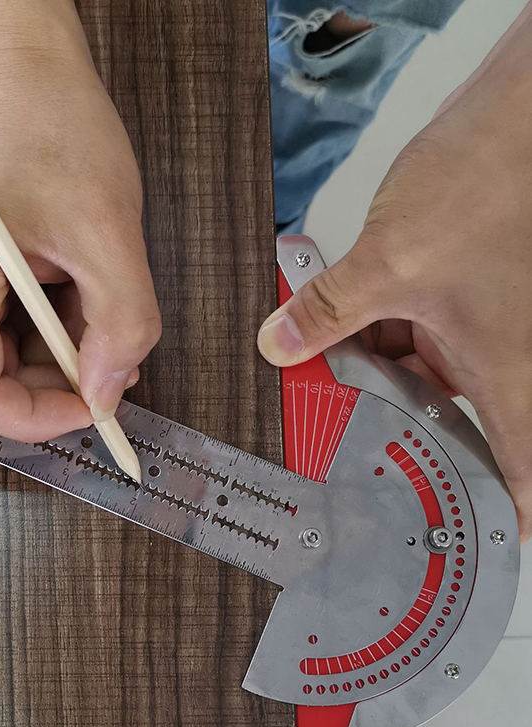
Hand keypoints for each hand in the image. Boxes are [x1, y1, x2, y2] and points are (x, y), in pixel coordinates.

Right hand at [0, 45, 159, 441]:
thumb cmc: (53, 127)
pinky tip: (64, 290)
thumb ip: (121, 323)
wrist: (21, 79)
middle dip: (54, 379)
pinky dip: (38, 331)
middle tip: (109, 346)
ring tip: (87, 297)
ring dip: (52, 352)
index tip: (92, 405)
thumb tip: (105, 393)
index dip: (38, 417)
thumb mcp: (109, 229)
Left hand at [256, 7, 531, 541]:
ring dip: (372, 371)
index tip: (474, 551)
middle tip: (339, 445)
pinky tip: (335, 319)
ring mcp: (482, 324)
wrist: (517, 112)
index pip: (520, 473)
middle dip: (392, 428)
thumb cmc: (490, 186)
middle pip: (448, 421)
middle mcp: (498, 358)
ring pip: (423, 373)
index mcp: (505, 375)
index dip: (502, 517)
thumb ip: (329, 311)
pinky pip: (414, 329)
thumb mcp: (389, 265)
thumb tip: (280, 343)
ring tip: (320, 371)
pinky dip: (378, 329)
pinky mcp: (461, 291)